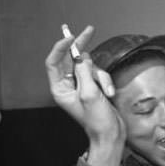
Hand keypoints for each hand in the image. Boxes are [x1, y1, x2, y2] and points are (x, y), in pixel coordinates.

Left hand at [45, 25, 125, 165]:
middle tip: (89, 30)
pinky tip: (110, 94)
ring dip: (101, 76)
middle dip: (81, 46)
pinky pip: (99, 74)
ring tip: (106, 92)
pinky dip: (106, 82)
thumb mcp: (89, 94)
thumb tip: (81, 58)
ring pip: (89, 66)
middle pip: (71, 58)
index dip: (61, 47)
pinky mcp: (93, 87)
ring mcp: (81, 85)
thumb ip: (84, 72)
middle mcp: (68, 85)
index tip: (71, 37)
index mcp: (59, 89)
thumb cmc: (96, 121)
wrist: (111, 135)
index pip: (53, 62)